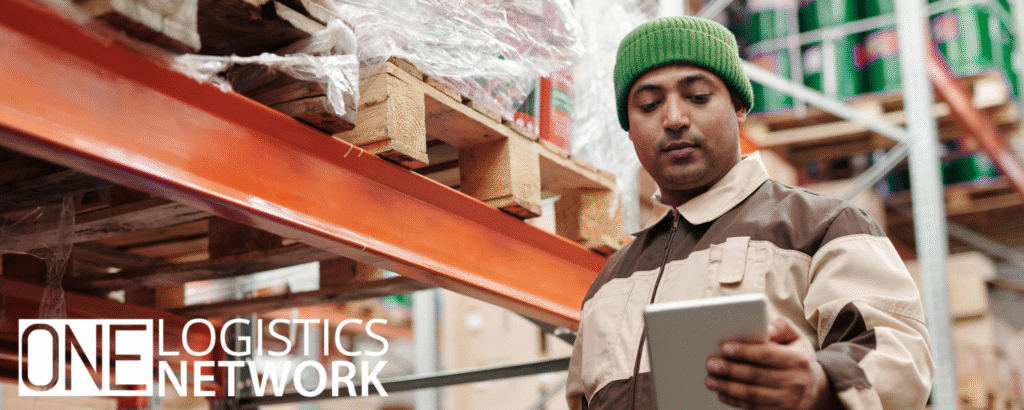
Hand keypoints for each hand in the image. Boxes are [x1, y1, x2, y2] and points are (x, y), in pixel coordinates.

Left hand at [705, 318, 839, 409]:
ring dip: (729, 388)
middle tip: (711, 364)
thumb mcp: (797, 338)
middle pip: (756, 375)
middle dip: (731, 370)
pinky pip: (754, 408)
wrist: (816, 390)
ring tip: (710, 380)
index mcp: (797, 360)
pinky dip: (736, 402)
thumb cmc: (798, 358)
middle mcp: (794, 381)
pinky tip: (722, 394)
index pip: (767, 355)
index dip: (745, 351)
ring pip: (753, 394)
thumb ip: (782, 327)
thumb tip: (766, 328)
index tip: (724, 347)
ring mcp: (788, 400)